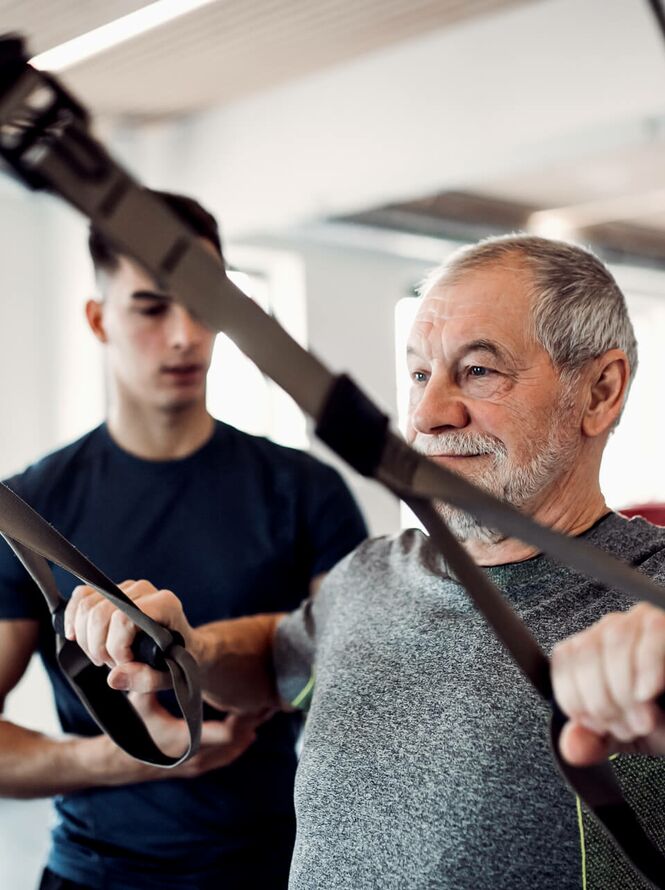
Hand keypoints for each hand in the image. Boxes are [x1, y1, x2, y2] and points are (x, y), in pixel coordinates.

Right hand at [64, 579, 195, 692]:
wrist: (182, 645)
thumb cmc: (177, 659)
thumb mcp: (169, 676)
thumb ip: (146, 679)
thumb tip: (114, 677)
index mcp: (165, 604)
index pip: (123, 619)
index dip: (116, 647)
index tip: (125, 664)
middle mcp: (145, 590)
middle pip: (100, 613)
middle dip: (99, 647)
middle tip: (112, 664)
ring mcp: (126, 588)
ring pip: (87, 606)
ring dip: (86, 639)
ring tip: (104, 655)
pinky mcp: (111, 590)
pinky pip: (81, 596)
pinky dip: (73, 618)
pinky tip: (77, 637)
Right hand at [129, 694, 270, 777]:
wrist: (123, 762)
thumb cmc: (132, 731)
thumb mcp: (139, 706)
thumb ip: (146, 685)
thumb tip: (148, 662)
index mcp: (187, 742)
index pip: (228, 734)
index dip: (245, 717)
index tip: (255, 698)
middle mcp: (197, 756)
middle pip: (238, 741)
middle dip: (252, 721)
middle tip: (267, 700)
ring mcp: (199, 763)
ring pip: (234, 749)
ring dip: (247, 731)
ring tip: (262, 710)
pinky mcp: (198, 764)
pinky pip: (227, 755)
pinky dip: (239, 741)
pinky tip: (249, 728)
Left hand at [551, 602, 664, 764]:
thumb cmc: (662, 720)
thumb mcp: (624, 736)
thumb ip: (593, 741)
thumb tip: (571, 746)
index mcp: (590, 651)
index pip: (564, 658)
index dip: (574, 696)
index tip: (596, 725)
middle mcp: (610, 630)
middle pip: (586, 651)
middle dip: (602, 700)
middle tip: (625, 728)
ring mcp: (639, 622)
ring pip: (615, 641)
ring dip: (625, 689)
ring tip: (643, 720)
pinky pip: (651, 635)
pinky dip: (647, 668)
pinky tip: (647, 693)